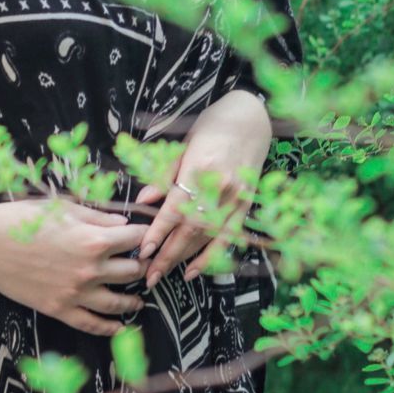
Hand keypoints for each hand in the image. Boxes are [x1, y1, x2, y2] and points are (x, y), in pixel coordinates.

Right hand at [0, 197, 148, 337]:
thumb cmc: (23, 218)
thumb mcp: (63, 207)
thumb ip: (96, 217)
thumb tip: (121, 223)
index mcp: (93, 239)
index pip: (134, 238)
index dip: (143, 235)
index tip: (147, 235)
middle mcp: (91, 270)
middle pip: (132, 271)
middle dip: (141, 265)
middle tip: (144, 264)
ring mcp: (77, 294)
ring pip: (118, 302)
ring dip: (133, 299)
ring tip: (139, 299)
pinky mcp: (61, 310)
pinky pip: (93, 324)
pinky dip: (110, 327)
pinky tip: (120, 326)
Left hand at [135, 91, 271, 290]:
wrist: (251, 118)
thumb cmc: (212, 126)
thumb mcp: (184, 143)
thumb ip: (165, 174)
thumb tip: (143, 200)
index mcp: (199, 168)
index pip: (175, 208)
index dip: (159, 232)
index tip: (144, 250)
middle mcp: (220, 187)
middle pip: (190, 229)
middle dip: (168, 254)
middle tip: (148, 274)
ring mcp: (236, 198)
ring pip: (207, 236)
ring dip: (184, 259)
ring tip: (163, 274)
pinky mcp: (247, 205)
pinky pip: (228, 237)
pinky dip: (211, 256)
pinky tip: (195, 271)